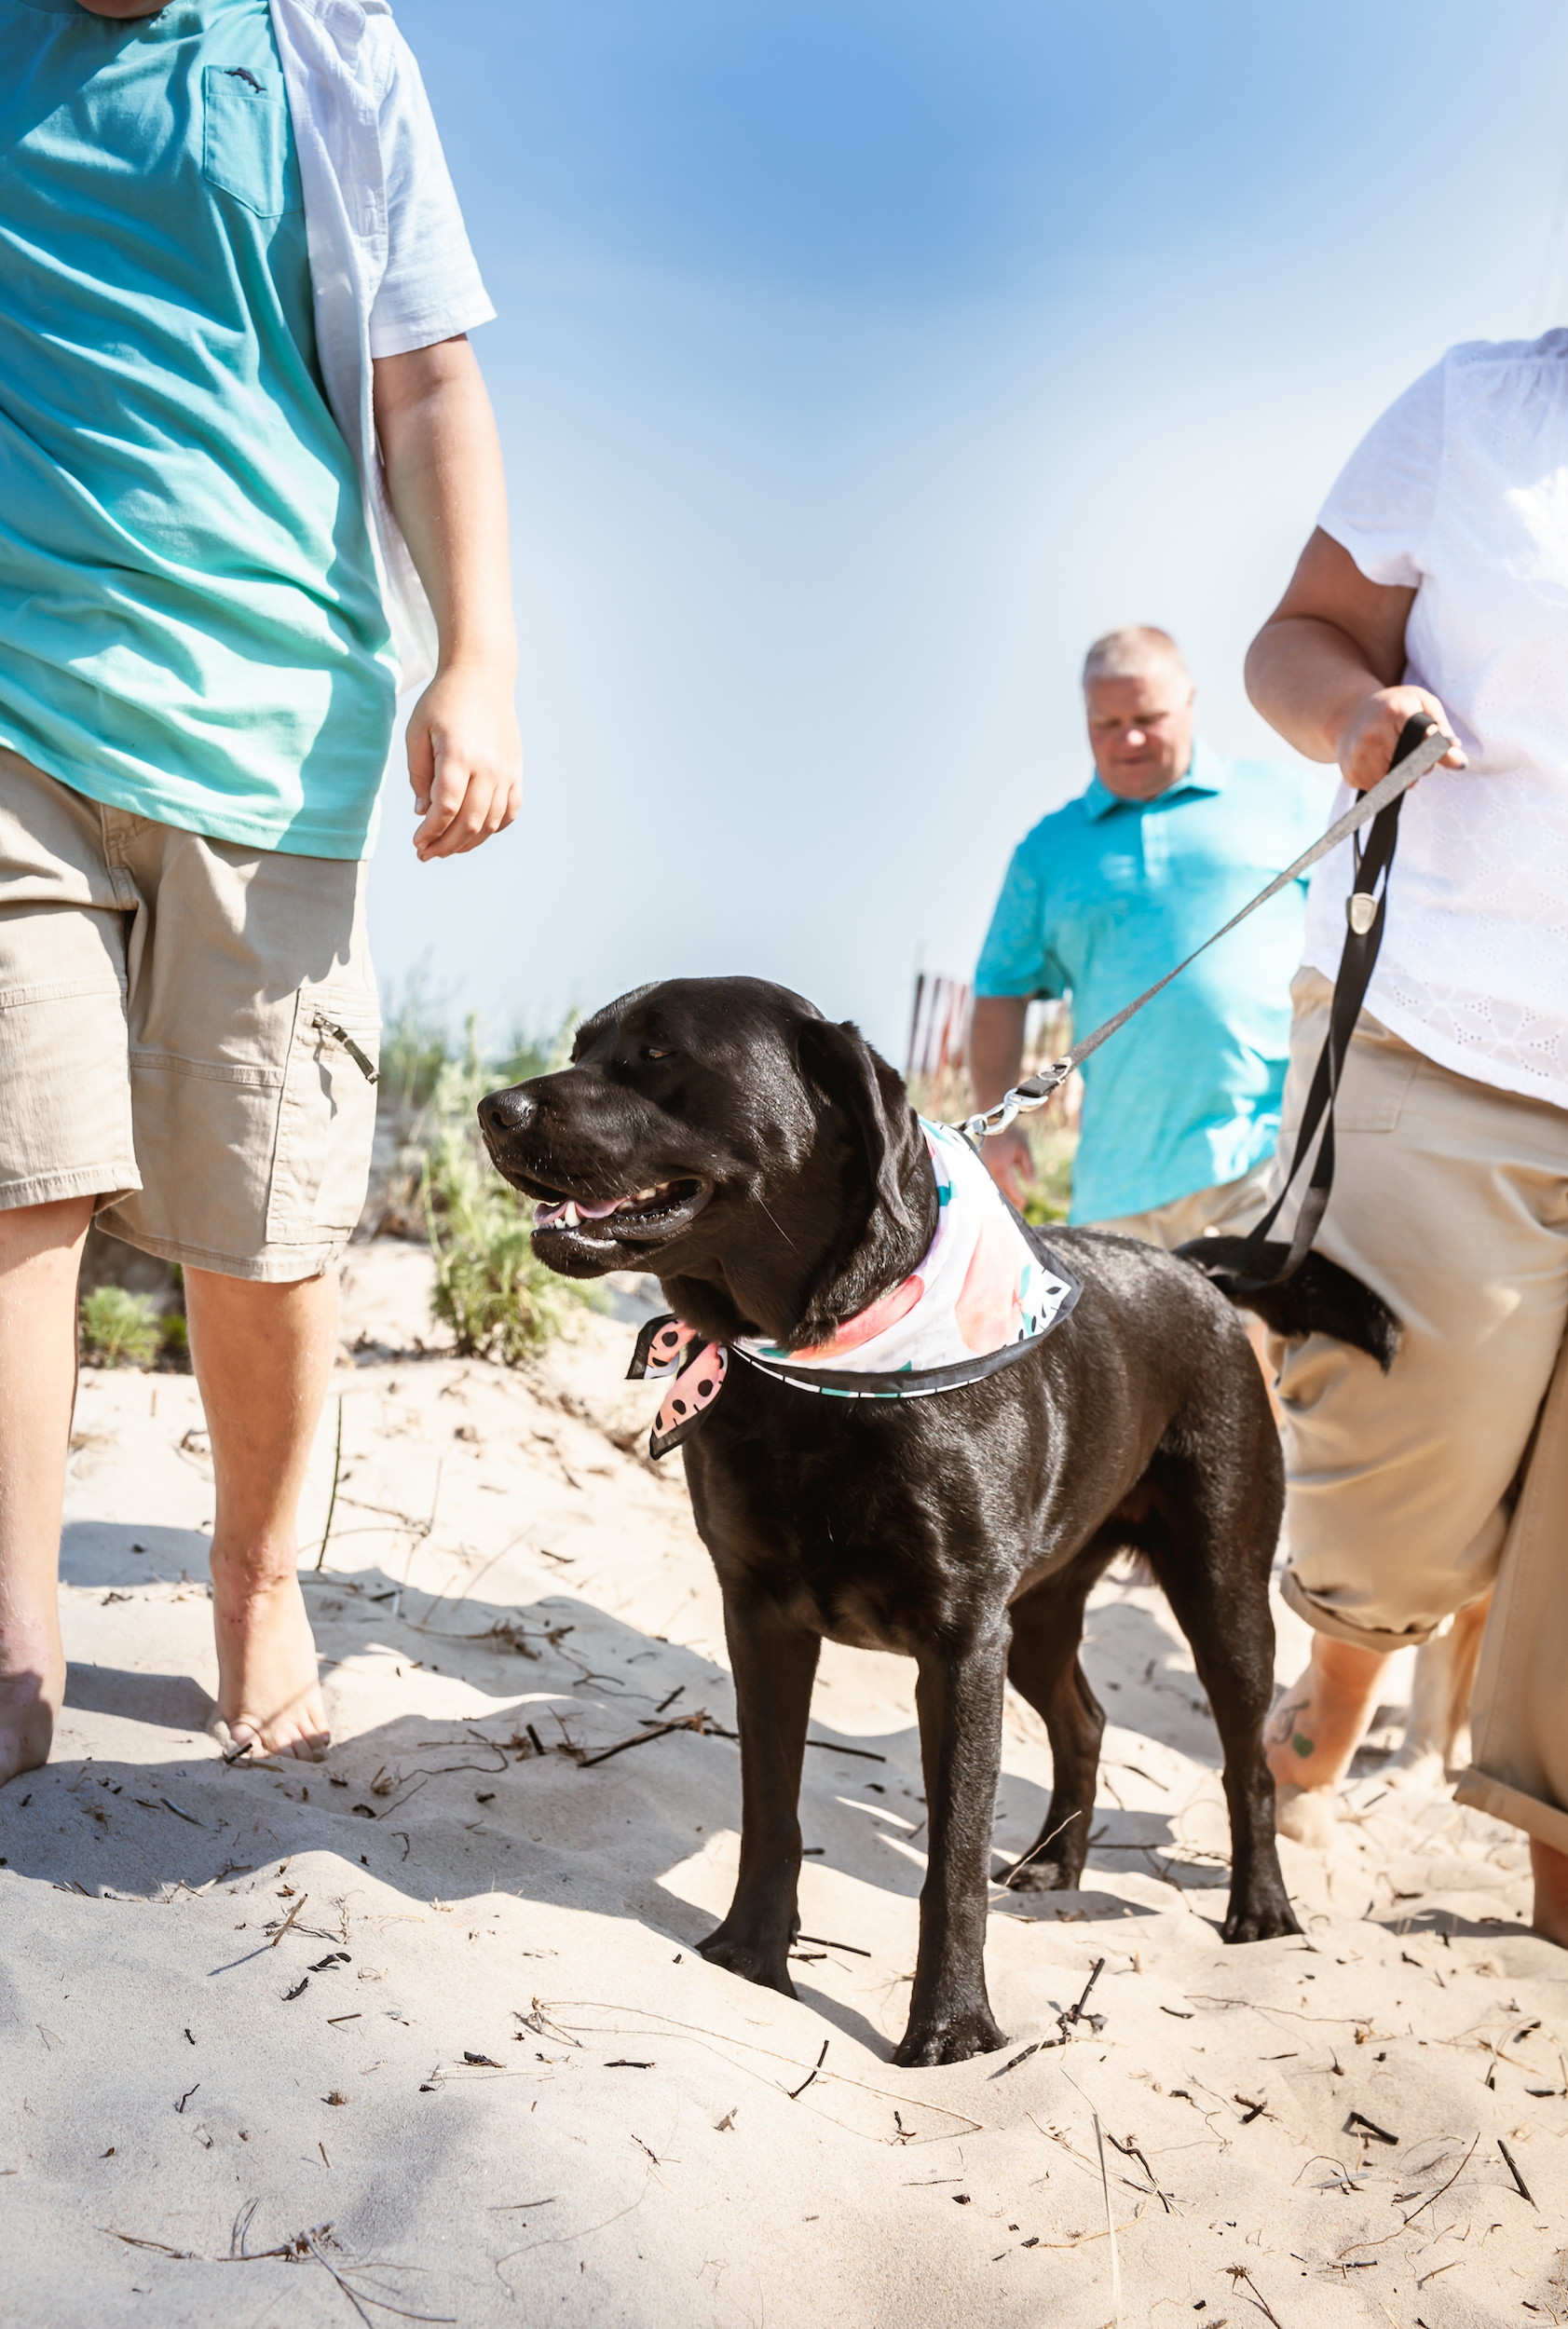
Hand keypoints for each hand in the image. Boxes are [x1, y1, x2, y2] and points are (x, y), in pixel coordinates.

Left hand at [406, 664, 521, 859]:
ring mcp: (506, 771)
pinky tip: (475, 832)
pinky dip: (494, 828)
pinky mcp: (516, 771)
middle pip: (470, 823)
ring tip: (447, 848)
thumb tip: (424, 813)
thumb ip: (419, 775)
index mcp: (458, 754)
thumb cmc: (442, 702)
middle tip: (427, 853)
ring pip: (491, 823)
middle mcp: (487, 766)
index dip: (430, 832)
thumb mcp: (416, 732)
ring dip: (468, 843)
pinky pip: (510, 812)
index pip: (446, 808)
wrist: (482, 676)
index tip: (416, 842)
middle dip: (445, 845)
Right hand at [981, 1125, 1034, 1209]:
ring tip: (1011, 1204)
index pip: (1011, 1190)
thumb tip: (1032, 1185)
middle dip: (1010, 1203)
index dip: (1019, 1199)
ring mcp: (983, 1171)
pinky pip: (987, 1184)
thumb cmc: (1010, 1135)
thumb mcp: (1024, 1149)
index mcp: (1003, 1168)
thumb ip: (1029, 1168)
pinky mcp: (979, 1169)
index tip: (1025, 1203)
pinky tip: (1000, 1193)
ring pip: (993, 1191)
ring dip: (1001, 1198)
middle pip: (1001, 1195)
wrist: (990, 1123)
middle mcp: (990, 1171)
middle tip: (1020, 1208)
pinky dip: (995, 1190)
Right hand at [1334, 684, 1464, 793]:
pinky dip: (1386, 782)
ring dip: (1404, 777)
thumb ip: (1443, 731)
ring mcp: (1360, 756)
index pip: (1426, 742)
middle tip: (1415, 752)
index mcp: (1395, 711)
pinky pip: (1381, 790)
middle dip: (1422, 766)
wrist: (1347, 713)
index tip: (1447, 755)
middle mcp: (1374, 734)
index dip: (1438, 752)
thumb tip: (1459, 763)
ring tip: (1395, 756)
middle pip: (1415, 768)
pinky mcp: (1352, 774)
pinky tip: (1378, 764)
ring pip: (1398, 783)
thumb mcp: (1421, 704)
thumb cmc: (1392, 708)